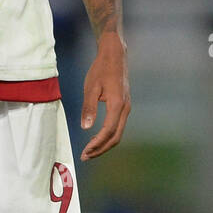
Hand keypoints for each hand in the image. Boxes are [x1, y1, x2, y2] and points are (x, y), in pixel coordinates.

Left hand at [80, 32, 129, 159]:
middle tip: (85, 156)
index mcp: (117, 105)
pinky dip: (107, 135)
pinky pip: (118, 126)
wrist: (115, 55)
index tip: (85, 152)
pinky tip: (96, 137)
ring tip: (89, 150)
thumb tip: (86, 127)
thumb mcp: (91, 87)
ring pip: (118, 133)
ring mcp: (126, 107)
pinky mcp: (124, 105)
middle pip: (115, 137)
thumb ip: (89, 108)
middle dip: (101, 149)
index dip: (97, 144)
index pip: (108, 131)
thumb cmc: (101, 69)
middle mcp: (125, 109)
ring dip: (104, 144)